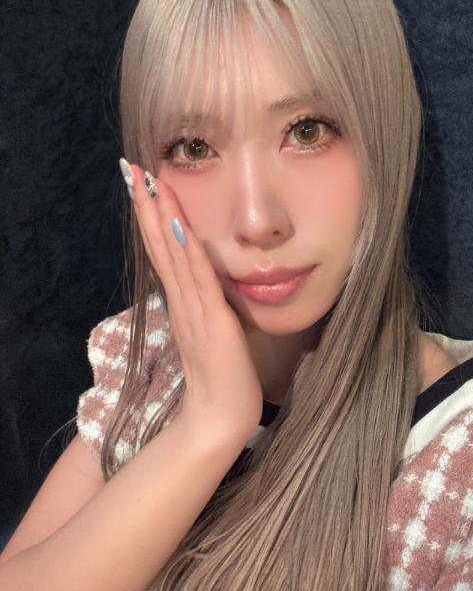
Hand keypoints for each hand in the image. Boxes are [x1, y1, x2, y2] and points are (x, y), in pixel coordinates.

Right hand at [127, 163, 262, 443]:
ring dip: (162, 219)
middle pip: (161, 246)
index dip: (153, 218)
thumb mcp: (213, 333)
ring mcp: (195, 311)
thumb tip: (208, 283)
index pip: (164, 252)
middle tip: (133, 170)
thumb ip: (207, 308)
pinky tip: (180, 228)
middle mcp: (184, 302)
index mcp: (184, 302)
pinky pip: (200, 282)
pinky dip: (189, 254)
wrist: (219, 419)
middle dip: (148, 207)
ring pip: (175, 256)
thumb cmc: (221, 378)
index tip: (144, 186)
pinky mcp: (213, 323)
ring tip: (150, 185)